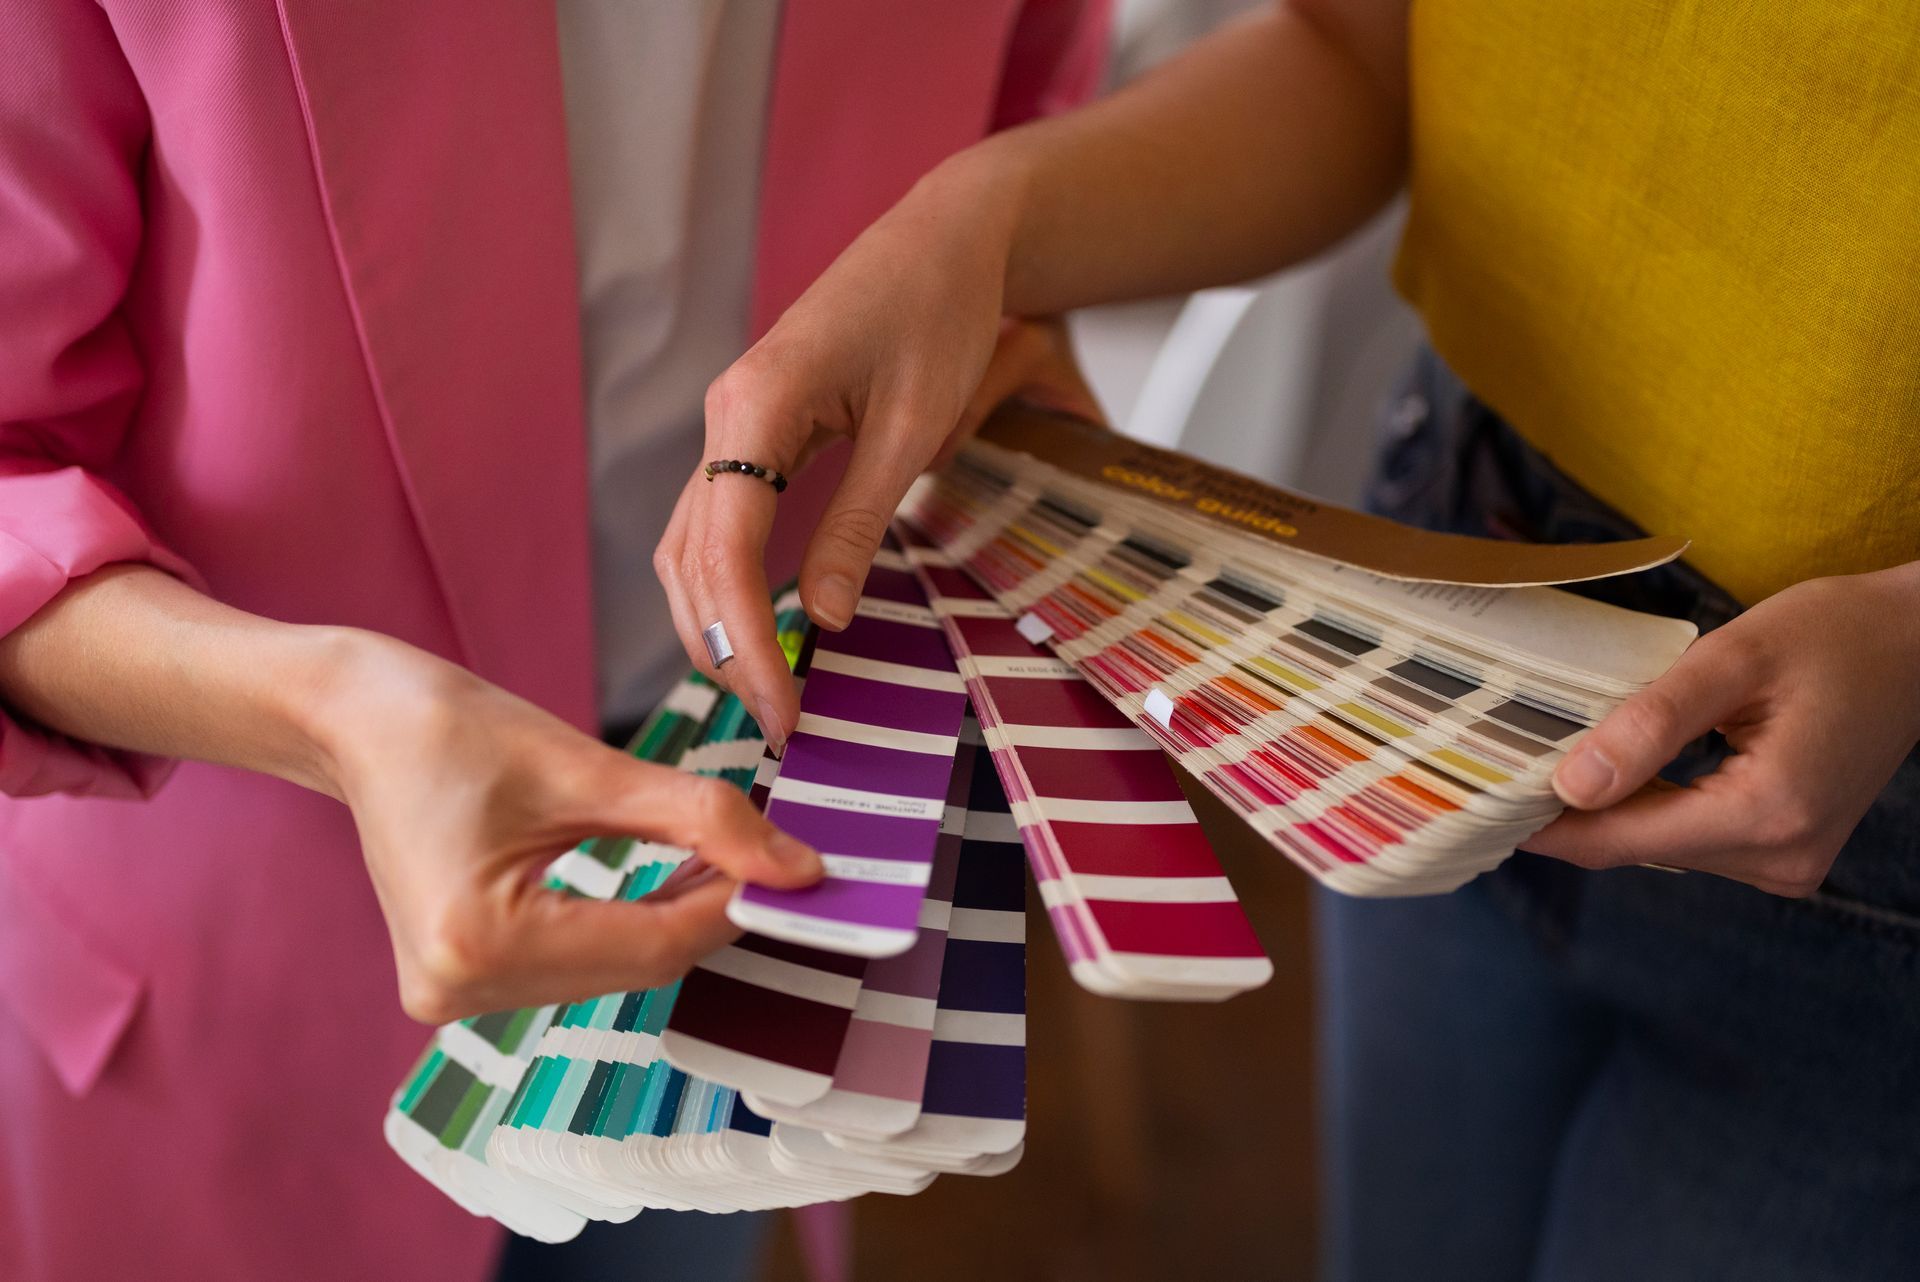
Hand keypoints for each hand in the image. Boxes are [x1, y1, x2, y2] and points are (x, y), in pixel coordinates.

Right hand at [311, 632, 822, 1021]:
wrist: (355, 719)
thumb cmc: (450, 727)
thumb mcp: (587, 767)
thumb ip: (699, 819)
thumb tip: (797, 868)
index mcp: (475, 942)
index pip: (653, 946)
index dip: (735, 905)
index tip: (798, 868)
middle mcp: (456, 989)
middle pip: (636, 964)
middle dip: (711, 909)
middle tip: (775, 856)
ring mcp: (452, 995)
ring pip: (614, 969)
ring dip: (677, 918)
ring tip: (728, 857)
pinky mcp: (460, 980)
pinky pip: (578, 963)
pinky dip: (631, 922)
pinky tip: (671, 877)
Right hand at [653, 171, 1102, 748]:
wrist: (943, 240)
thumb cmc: (937, 316)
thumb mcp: (912, 428)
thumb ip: (861, 523)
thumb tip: (828, 622)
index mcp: (755, 406)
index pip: (726, 550)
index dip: (750, 641)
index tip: (784, 712)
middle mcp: (725, 417)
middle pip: (693, 559)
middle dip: (728, 650)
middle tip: (780, 727)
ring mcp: (731, 425)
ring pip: (691, 547)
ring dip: (718, 626)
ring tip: (766, 694)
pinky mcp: (752, 434)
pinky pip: (718, 523)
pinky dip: (730, 586)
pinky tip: (762, 632)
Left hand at [1526, 563, 1919, 895]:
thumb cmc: (1836, 633)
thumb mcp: (1734, 658)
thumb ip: (1651, 722)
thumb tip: (1573, 783)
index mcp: (1768, 815)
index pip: (1621, 838)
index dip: (1545, 824)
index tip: (1477, 801)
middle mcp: (1780, 859)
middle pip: (1637, 845)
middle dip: (1572, 808)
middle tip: (1497, 764)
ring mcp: (1788, 863)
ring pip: (1662, 843)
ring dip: (1611, 804)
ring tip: (1549, 755)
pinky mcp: (1786, 851)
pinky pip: (1694, 835)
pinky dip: (1652, 803)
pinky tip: (1619, 765)